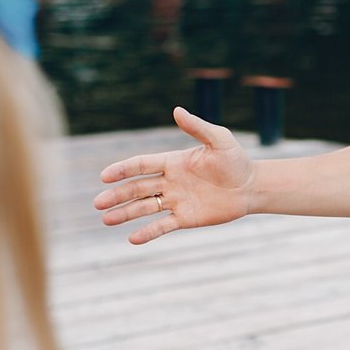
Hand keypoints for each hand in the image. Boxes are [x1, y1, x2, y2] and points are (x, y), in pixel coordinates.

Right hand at [93, 107, 253, 244]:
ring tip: (105, 220)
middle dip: (117, 195)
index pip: (141, 165)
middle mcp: (170, 182)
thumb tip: (176, 110)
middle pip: (137, 188)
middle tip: (98, 203)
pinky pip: (163, 226)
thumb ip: (197, 127)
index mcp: (173, 162)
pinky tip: (132, 239)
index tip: (105, 176)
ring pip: (145, 208)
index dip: (123, 170)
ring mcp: (176, 201)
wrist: (252, 186)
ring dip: (125, 214)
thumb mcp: (219, 140)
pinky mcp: (186, 218)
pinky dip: (148, 232)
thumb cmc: (236, 160)